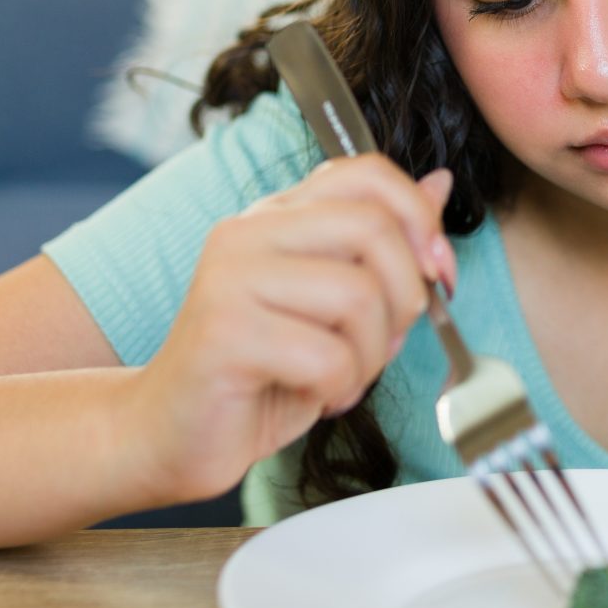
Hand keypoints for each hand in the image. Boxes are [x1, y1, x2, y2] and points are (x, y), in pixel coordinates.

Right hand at [123, 156, 457, 505]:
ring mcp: (231, 278)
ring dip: (370, 355)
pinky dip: (341, 388)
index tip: (437, 273)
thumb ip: (380, 250)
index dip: (421, 218)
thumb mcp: (333, 305)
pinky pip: (328, 356)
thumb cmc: (259, 374)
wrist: (169, 433)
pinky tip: (317, 396)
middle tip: (384, 342)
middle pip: (373, 229)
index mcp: (277, 216)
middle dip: (406, 297)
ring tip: (341, 378)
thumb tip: (438, 186)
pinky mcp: (224, 333)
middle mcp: (249, 232)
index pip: (365, 174)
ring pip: (358, 295)